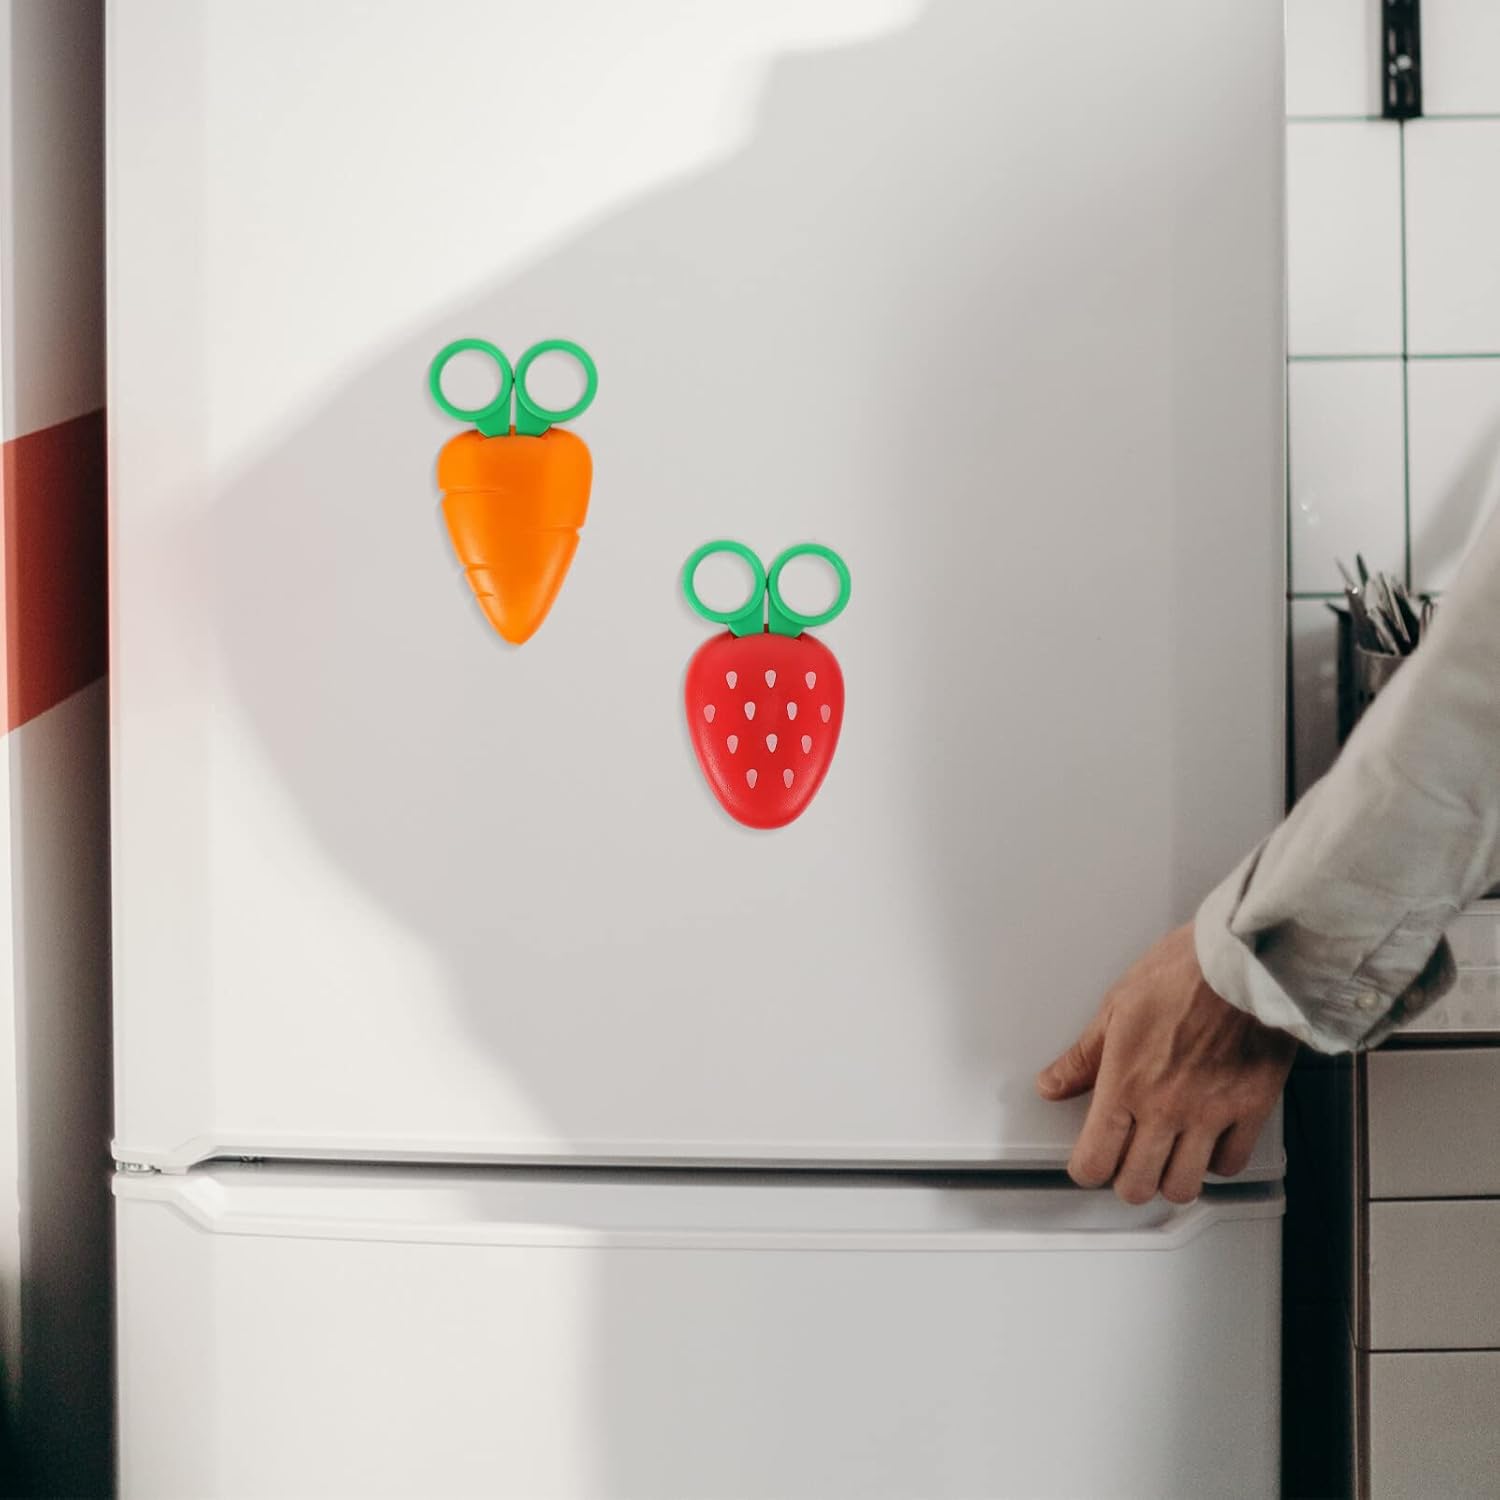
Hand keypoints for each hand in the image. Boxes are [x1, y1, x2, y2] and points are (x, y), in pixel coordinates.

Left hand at [1034, 924, 1296, 1203]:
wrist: (1242, 959)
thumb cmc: (1181, 972)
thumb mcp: (1116, 1007)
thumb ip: (1083, 1057)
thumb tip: (1051, 1085)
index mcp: (1125, 1083)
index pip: (1094, 1160)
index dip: (1086, 1168)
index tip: (1088, 1159)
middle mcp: (1165, 1108)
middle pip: (1136, 1185)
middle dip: (1124, 1179)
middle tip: (1126, 1158)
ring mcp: (1210, 1113)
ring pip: (1183, 1186)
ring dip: (1169, 1178)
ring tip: (1165, 1157)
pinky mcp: (1251, 1110)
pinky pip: (1230, 1164)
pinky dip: (1215, 1162)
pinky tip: (1205, 1141)